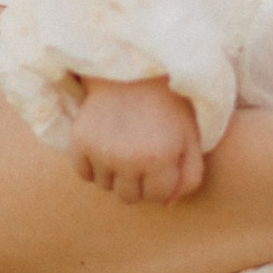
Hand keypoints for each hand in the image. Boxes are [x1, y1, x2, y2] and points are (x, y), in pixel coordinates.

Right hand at [70, 76, 204, 203]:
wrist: (132, 66)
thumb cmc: (169, 103)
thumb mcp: (191, 136)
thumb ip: (190, 176)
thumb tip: (168, 206)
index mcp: (162, 158)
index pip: (157, 197)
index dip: (160, 180)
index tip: (160, 159)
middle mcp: (129, 159)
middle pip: (129, 197)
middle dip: (137, 181)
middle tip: (140, 151)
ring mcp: (102, 151)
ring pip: (105, 186)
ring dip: (114, 173)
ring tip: (123, 143)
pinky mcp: (80, 141)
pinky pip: (83, 174)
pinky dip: (92, 164)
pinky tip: (104, 141)